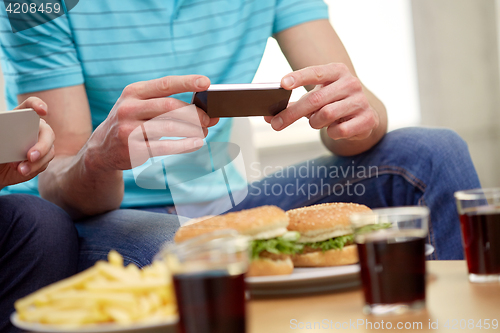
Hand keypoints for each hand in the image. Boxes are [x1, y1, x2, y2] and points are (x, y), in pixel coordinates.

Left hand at [0, 97, 54, 187]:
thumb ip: (2, 135)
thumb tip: (4, 136)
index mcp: (21, 117)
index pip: (31, 105)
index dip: (38, 105)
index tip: (42, 111)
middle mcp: (35, 129)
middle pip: (47, 132)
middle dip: (41, 145)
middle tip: (30, 156)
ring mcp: (41, 144)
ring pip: (48, 150)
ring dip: (36, 161)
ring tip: (21, 169)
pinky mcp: (42, 159)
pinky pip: (44, 163)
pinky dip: (33, 168)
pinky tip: (21, 170)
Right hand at [86, 75, 218, 170]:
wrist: (102, 149)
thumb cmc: (131, 122)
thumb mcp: (140, 106)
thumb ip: (167, 104)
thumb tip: (205, 110)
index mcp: (133, 92)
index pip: (165, 84)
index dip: (187, 82)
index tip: (207, 82)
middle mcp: (129, 108)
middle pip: (170, 106)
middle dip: (194, 113)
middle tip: (209, 119)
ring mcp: (129, 129)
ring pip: (170, 127)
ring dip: (192, 130)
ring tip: (203, 133)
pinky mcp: (133, 149)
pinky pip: (165, 147)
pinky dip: (185, 145)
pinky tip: (196, 144)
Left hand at [265, 63, 378, 140]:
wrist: (363, 115)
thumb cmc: (332, 103)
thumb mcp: (315, 97)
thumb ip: (293, 104)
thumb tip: (268, 116)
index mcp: (337, 71)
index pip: (316, 72)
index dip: (299, 77)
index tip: (283, 84)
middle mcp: (351, 83)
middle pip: (315, 99)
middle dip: (292, 113)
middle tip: (276, 124)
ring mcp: (361, 101)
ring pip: (326, 115)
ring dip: (315, 122)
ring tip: (318, 121)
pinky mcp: (368, 119)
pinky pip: (340, 130)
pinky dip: (331, 132)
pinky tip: (335, 129)